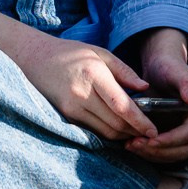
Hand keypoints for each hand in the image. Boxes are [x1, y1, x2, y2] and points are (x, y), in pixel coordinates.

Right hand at [6, 25, 150, 143]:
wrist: (34, 59)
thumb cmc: (70, 53)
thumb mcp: (100, 53)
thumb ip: (124, 71)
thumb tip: (145, 88)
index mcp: (93, 74)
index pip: (121, 106)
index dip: (140, 122)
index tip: (154, 130)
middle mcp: (81, 94)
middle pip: (115, 123)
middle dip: (135, 131)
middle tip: (149, 133)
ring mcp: (71, 108)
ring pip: (105, 132)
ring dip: (123, 135)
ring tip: (136, 131)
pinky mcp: (65, 117)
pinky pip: (92, 131)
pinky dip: (108, 133)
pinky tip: (118, 128)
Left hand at [124, 29, 187, 163]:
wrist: (161, 68)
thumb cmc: (168, 66)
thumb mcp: (175, 71)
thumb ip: (185, 83)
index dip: (170, 140)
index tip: (150, 140)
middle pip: (183, 149)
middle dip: (159, 151)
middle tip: (136, 145)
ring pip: (174, 154)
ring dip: (153, 155)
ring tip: (131, 145)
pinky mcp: (177, 137)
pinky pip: (167, 152)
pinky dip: (151, 152)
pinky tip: (134, 144)